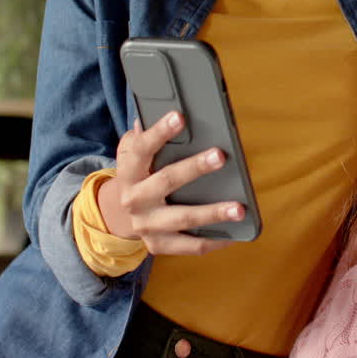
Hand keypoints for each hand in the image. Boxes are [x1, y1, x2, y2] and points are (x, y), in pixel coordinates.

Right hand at [96, 111, 242, 255]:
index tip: (179, 117)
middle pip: (166, 181)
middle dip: (194, 168)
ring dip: (212, 213)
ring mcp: (146, 225)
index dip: (159, 132)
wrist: (117, 216)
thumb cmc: (138, 174)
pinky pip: (190, 246)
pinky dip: (214, 240)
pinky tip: (235, 233)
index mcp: (129, 171)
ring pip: (182, 219)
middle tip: (221, 156)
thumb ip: (144, 134)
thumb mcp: (133, 151)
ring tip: (239, 208)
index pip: (142, 148)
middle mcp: (135, 199)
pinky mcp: (159, 245)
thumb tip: (162, 111)